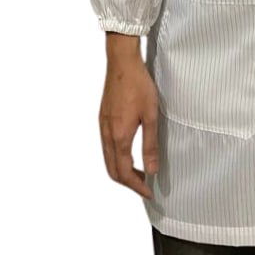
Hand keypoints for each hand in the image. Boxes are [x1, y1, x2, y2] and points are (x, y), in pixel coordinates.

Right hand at [99, 33, 158, 198]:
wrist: (122, 62)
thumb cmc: (138, 85)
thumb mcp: (151, 115)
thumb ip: (151, 144)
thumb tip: (152, 169)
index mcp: (119, 136)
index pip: (125, 172)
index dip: (137, 186)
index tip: (149, 192)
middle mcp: (107, 134)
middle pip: (112, 170)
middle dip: (128, 183)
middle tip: (144, 186)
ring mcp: (103, 126)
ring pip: (108, 159)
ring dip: (122, 170)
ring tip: (140, 171)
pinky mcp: (103, 119)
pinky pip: (106, 147)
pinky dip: (117, 158)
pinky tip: (129, 152)